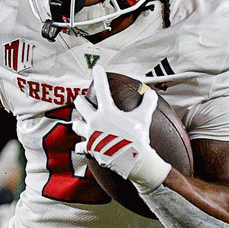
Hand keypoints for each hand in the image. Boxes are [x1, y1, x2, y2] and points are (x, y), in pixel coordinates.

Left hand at [72, 65, 169, 188]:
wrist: (132, 160)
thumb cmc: (137, 137)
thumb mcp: (144, 117)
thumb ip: (147, 103)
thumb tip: (152, 93)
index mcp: (106, 112)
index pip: (102, 89)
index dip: (99, 76)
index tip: (96, 67)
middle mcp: (94, 122)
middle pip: (81, 106)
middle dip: (80, 101)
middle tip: (80, 99)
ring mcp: (90, 136)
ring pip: (77, 126)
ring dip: (78, 123)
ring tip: (78, 123)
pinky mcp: (89, 149)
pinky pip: (80, 146)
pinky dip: (80, 146)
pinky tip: (79, 146)